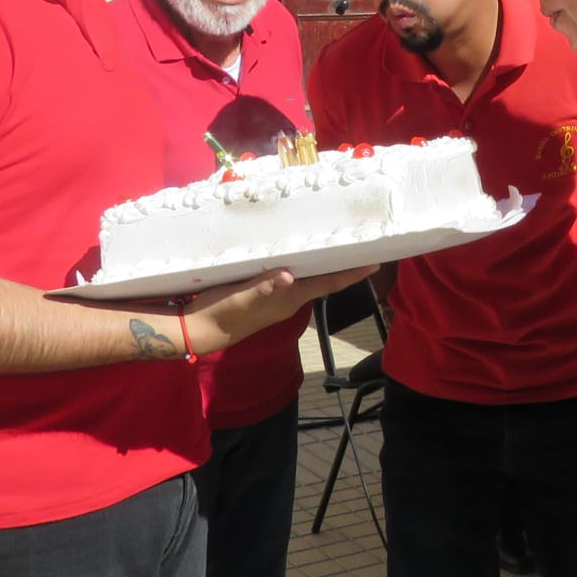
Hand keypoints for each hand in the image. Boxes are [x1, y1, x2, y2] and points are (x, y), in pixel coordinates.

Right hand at [177, 264, 378, 355]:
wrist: (201, 330)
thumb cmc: (222, 312)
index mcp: (290, 298)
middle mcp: (290, 299)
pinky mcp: (265, 294)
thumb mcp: (241, 296)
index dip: (352, 274)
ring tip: (339, 246)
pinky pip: (292, 277)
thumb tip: (288, 277)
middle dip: (344, 266)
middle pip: (325, 280)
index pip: (328, 283)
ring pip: (310, 278)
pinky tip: (299, 254)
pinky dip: (302, 265)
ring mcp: (278, 298)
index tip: (375, 263)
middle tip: (362, 246)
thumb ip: (264, 286)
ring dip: (325, 264)